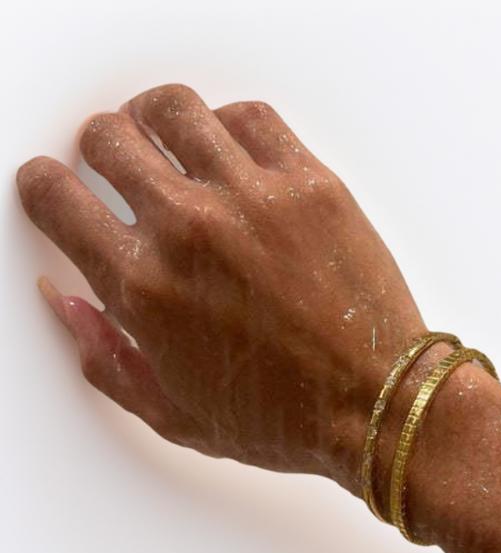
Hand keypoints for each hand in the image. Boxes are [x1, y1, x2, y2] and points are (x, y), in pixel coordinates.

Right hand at [17, 83, 428, 493]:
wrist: (376, 404)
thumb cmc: (284, 419)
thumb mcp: (174, 414)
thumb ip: (104, 358)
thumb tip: (64, 300)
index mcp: (144, 288)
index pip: (54, 195)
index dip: (47, 187)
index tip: (61, 191)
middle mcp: (190, 229)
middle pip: (108, 135)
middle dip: (100, 148)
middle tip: (119, 168)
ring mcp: (254, 198)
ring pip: (173, 108)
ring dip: (156, 121)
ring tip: (169, 145)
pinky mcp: (311, 184)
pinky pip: (251, 117)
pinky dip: (230, 127)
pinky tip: (235, 157)